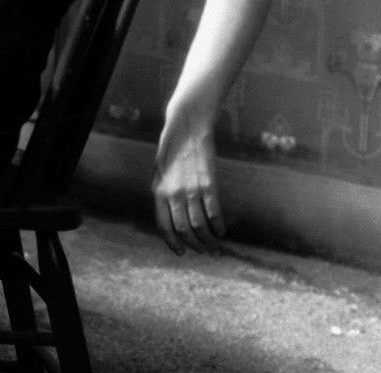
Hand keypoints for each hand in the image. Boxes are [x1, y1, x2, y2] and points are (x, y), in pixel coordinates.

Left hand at [151, 120, 225, 254]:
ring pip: (199, 224)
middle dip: (194, 245)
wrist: (186, 128)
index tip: (182, 252)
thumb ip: (163, 194)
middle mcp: (172, 193)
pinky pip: (213, 211)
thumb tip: (169, 217)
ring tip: (215, 245)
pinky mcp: (208, 183)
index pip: (163, 226)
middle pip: (183, 229)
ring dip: (208, 239)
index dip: (172, 242)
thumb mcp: (160, 173)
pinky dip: (218, 224)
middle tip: (204, 251)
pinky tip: (222, 230)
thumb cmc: (173, 152)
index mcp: (158, 192)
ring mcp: (190, 189)